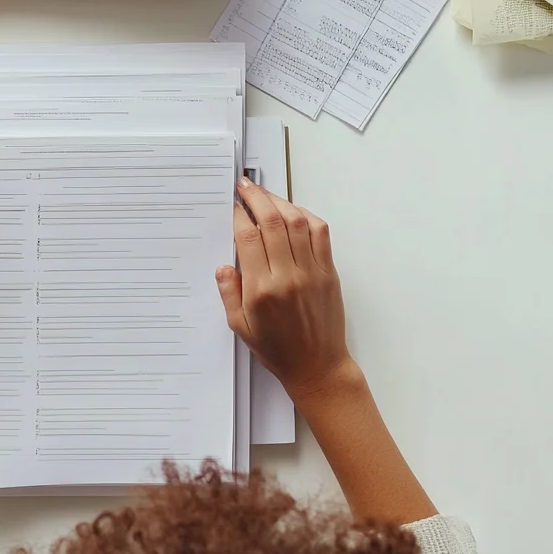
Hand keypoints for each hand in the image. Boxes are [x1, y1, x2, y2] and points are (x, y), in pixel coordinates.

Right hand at [215, 177, 354, 398]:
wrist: (317, 366)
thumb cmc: (278, 350)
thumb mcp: (241, 328)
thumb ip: (229, 294)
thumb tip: (224, 266)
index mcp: (261, 290)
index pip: (247, 238)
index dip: (238, 215)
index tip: (232, 205)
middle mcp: (287, 276)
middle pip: (271, 222)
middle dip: (256, 198)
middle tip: (245, 186)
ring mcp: (311, 272)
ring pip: (296, 222)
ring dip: (279, 202)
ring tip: (265, 194)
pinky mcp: (329, 272)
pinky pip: (320, 234)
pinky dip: (307, 216)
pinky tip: (294, 211)